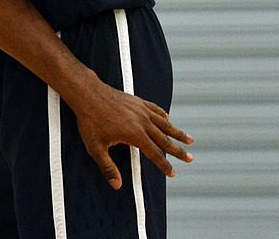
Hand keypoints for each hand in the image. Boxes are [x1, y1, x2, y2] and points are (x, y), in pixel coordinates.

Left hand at [73, 80, 193, 189]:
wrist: (87, 93)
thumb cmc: (90, 121)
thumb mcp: (95, 147)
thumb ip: (107, 167)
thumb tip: (117, 185)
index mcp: (135, 134)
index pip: (155, 154)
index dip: (164, 165)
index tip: (172, 174)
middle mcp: (143, 122)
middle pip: (165, 139)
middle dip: (178, 151)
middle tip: (190, 159)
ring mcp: (141, 110)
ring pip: (164, 123)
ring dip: (177, 132)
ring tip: (190, 140)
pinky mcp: (137, 101)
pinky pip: (155, 109)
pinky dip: (163, 116)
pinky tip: (167, 119)